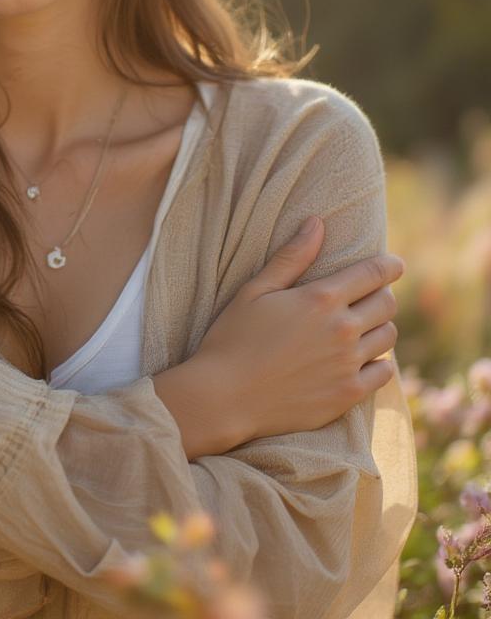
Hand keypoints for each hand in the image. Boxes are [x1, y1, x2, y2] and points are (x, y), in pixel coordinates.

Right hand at [194, 216, 404, 445]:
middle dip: (382, 295)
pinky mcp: (348, 394)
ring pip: (388, 337)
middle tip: (368, 297)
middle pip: (386, 304)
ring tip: (361, 328)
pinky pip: (384, 373)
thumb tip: (316, 223)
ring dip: (379, 327)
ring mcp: (348, 364)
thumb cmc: (233, 337)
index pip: (373, 274)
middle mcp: (343, 329)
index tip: (394, 264)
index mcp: (320, 299)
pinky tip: (358, 359)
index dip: (389, 266)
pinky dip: (377, 362)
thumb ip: (291, 257)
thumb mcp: (255, 291)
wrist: (226, 396)